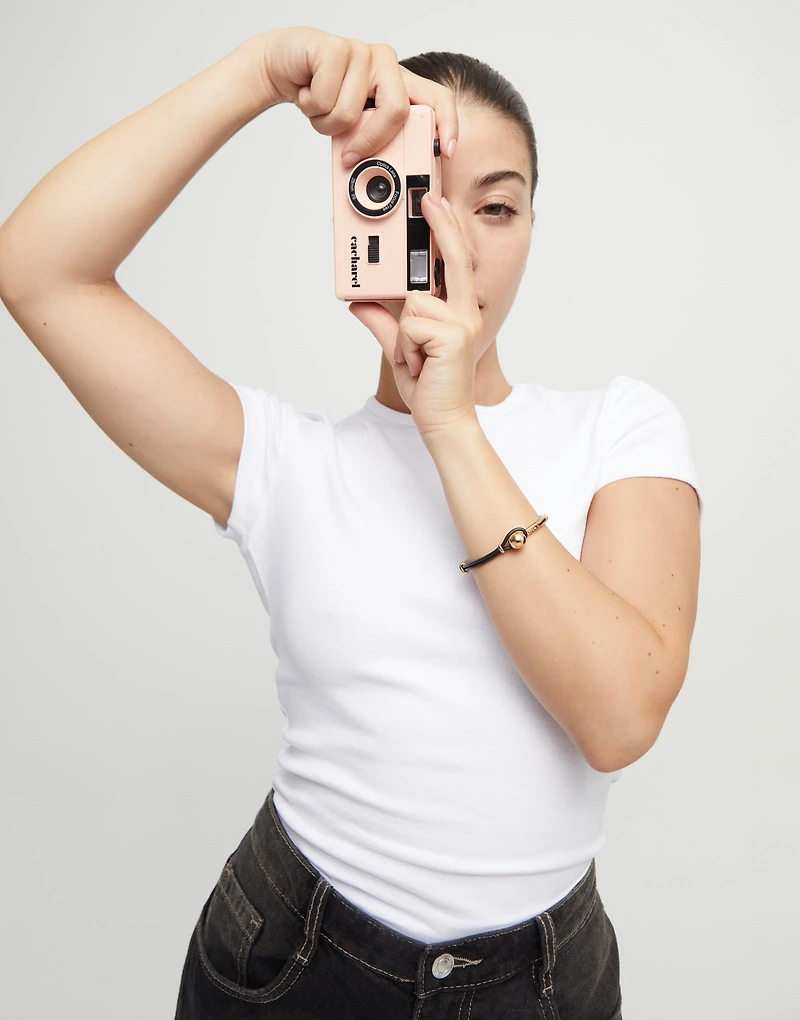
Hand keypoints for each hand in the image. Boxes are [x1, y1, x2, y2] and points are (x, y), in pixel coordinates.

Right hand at [250, 26, 457, 163]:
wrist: (283, 66)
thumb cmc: (323, 98)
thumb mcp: (355, 127)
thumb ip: (375, 142)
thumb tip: (385, 181)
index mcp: (400, 83)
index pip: (438, 100)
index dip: (447, 126)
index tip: (445, 153)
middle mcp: (386, 64)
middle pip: (396, 113)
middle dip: (370, 143)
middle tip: (349, 156)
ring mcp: (363, 53)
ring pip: (352, 113)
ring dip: (328, 124)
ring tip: (321, 109)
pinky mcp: (335, 48)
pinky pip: (326, 99)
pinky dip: (312, 107)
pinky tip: (308, 92)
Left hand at [349, 193, 481, 438]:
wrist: (443, 420)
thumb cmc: (430, 387)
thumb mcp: (399, 349)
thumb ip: (382, 323)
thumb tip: (359, 303)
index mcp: (458, 311)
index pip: (456, 262)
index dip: (448, 231)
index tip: (436, 202)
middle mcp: (466, 313)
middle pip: (453, 259)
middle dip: (441, 227)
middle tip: (429, 196)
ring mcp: (462, 323)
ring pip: (413, 303)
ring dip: (404, 336)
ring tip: (416, 359)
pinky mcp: (453, 336)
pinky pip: (410, 325)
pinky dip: (405, 348)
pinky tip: (419, 365)